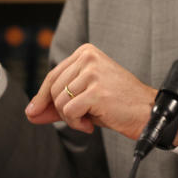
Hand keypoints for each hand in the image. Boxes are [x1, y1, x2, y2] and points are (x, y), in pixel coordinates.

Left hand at [25, 44, 158, 140]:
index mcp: (86, 53)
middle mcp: (88, 58)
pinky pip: (69, 111)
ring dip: (70, 118)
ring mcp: (93, 73)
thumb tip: (31, 112)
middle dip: (59, 110)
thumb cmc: (118, 104)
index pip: (53, 75)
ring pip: (60, 101)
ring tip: (87, 119)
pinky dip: (76, 123)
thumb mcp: (85, 98)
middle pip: (53, 88)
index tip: (34, 112)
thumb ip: (58, 102)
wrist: (147, 112)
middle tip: (79, 118)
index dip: (42, 97)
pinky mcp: (96, 91)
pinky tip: (90, 124)